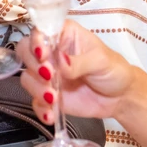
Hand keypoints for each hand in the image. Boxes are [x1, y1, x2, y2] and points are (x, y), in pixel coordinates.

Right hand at [19, 20, 137, 121]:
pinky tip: (51, 116)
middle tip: (49, 77)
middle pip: (26, 52)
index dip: (36, 41)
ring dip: (37, 89)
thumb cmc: (113, 70)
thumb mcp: (101, 61)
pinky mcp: (48, 96)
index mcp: (64, 35)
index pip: (40, 31)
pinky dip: (40, 109)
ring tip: (54, 99)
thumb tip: (60, 62)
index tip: (42, 54)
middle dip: (33, 65)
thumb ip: (79, 62)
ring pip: (27, 78)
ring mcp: (48, 75)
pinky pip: (35, 102)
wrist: (120, 98)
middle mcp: (51, 52)